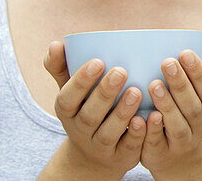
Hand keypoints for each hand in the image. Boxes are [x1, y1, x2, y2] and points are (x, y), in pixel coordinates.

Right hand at [44, 41, 145, 177]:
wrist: (94, 155)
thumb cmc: (85, 109)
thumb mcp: (71, 92)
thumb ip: (62, 68)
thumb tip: (54, 44)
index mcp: (67, 112)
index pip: (67, 99)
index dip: (80, 82)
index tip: (98, 61)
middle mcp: (81, 131)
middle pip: (89, 116)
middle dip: (104, 93)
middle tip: (121, 71)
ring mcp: (100, 147)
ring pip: (108, 133)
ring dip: (122, 113)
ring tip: (136, 91)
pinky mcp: (120, 158)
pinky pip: (128, 148)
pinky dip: (137, 135)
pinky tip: (147, 118)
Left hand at [140, 36, 201, 175]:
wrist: (177, 154)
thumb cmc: (187, 107)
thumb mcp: (199, 87)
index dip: (199, 73)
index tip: (184, 53)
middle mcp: (200, 125)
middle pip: (193, 106)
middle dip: (181, 84)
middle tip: (167, 62)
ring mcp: (182, 142)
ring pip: (177, 126)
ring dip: (167, 105)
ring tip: (153, 85)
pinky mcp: (161, 154)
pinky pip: (157, 143)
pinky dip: (152, 131)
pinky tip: (144, 116)